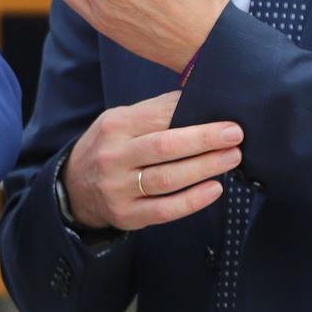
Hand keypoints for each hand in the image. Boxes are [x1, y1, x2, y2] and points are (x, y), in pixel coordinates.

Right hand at [61, 91, 242, 232]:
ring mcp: (118, 188)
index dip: (196, 118)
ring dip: (205, 168)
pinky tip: (215, 189)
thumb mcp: (122, 120)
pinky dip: (193, 200)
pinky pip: (165, 209)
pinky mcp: (127, 214)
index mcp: (115, 125)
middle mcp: (114, 156)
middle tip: (235, 136)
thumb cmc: (111, 147)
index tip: (227, 119)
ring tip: (231, 158)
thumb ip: (156, 111)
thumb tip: (201, 97)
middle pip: (165, 147)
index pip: (160, 117)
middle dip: (205, 140)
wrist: (76, 186)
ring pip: (168, 179)